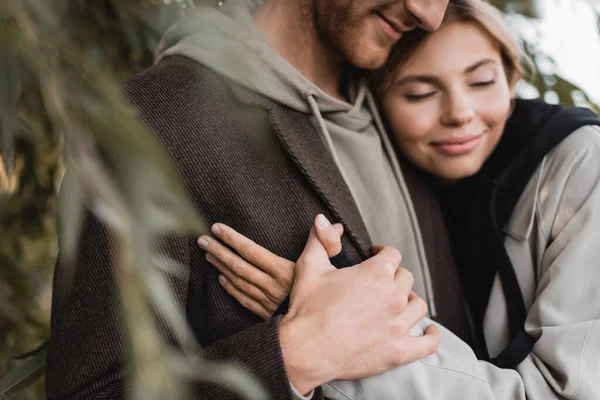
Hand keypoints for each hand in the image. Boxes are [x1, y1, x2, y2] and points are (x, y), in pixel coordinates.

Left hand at [197, 215, 343, 318]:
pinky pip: (244, 300)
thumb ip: (328, 242)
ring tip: (207, 254)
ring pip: (238, 282)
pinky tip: (221, 279)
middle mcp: (272, 286)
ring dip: (220, 267)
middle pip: (239, 266)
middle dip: (219, 251)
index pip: (252, 251)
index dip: (232, 239)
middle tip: (202, 240)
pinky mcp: (266, 315)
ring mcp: (267, 301)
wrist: (324, 331)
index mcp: (285, 271)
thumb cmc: (328, 294)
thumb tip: (331, 222)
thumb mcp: (331, 265)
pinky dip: (231, 289)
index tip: (216, 228)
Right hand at [279, 230, 439, 393]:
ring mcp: (398, 325)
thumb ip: (321, 240)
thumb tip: (326, 221)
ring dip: (408, 301)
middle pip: (406, 278)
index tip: (375, 256)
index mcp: (375, 273)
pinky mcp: (398, 351)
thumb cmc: (307, 308)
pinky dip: (431, 337)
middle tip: (379, 282)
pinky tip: (429, 332)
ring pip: (418, 305)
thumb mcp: (310, 266)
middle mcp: (393, 297)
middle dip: (393, 276)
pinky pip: (427, 344)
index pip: (392, 254)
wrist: (305, 350)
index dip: (383, 253)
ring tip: (397, 303)